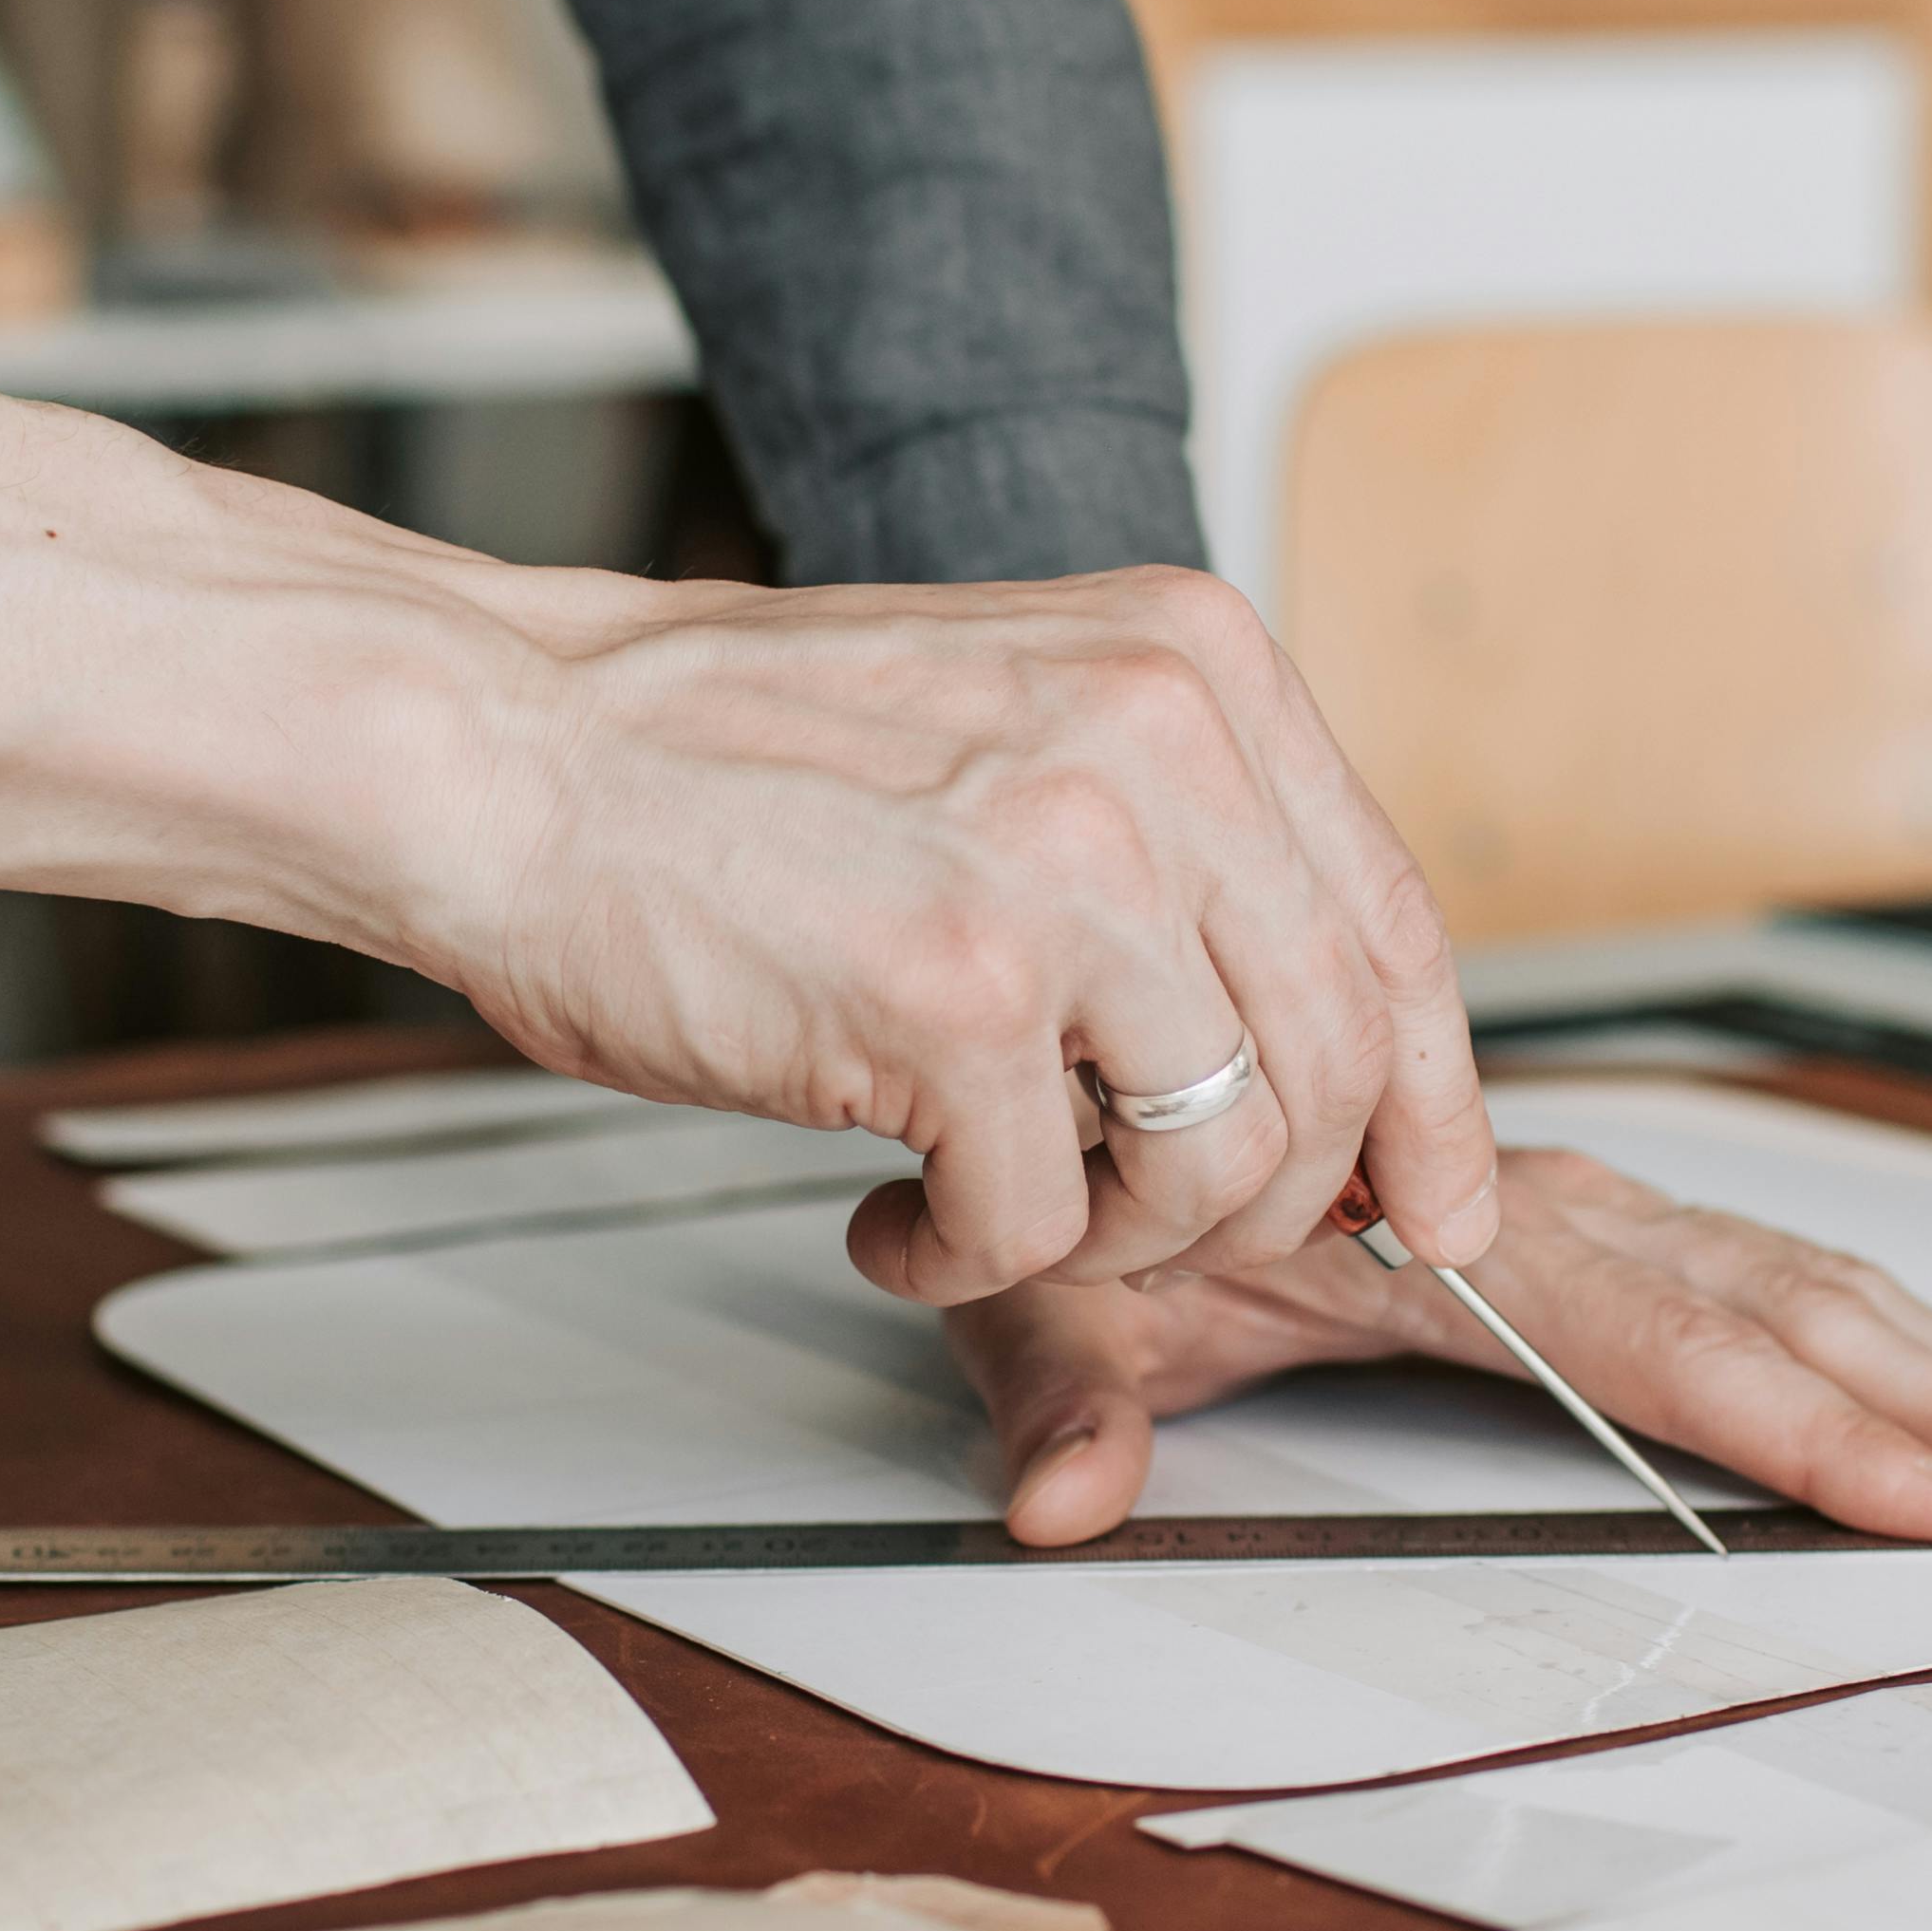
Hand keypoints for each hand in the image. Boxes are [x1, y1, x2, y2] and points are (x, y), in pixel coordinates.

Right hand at [0, 395, 1491, 1294]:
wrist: (500, 750)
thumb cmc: (713, 763)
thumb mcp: (1010, 725)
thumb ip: (1166, 838)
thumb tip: (1303, 1044)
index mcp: (1193, 664)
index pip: (1394, 922)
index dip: (1431, 1101)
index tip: (1431, 1206)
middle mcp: (1157, 742)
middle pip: (1340, 1059)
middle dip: (1263, 1206)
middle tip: (1143, 1243)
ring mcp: (1063, 866)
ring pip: (1219, 1159)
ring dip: (1110, 1243)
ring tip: (987, 1219)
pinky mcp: (955, 997)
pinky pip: (1042, 1222)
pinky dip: (965, 1266)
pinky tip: (880, 1217)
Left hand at [947, 1143, 1931, 1546]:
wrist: (1085, 1022)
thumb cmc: (1085, 1162)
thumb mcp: (1044, 1286)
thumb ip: (1065, 1395)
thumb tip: (1067, 1501)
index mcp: (1453, 1230)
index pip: (1670, 1341)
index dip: (1813, 1431)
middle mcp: (1549, 1204)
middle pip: (1789, 1311)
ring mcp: (1590, 1209)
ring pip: (1810, 1283)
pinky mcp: (1604, 1223)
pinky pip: (1774, 1271)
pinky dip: (1896, 1336)